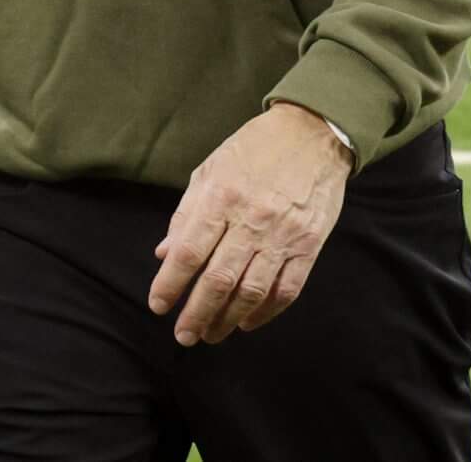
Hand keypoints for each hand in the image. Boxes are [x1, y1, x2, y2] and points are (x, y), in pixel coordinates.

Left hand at [148, 102, 351, 344]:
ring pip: (252, 291)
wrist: (312, 135)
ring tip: (211, 334)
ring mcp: (283, 235)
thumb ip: (186, 214)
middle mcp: (251, 219)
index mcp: (220, 197)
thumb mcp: (209, 170)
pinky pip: (287, 289)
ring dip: (228, 318)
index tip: (158, 306)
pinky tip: (247, 321)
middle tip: (183, 335)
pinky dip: (266, 312)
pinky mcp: (310, 245)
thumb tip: (165, 255)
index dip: (170, 284)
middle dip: (197, 313)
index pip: (189, 252)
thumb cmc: (252, 150)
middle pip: (218, 279)